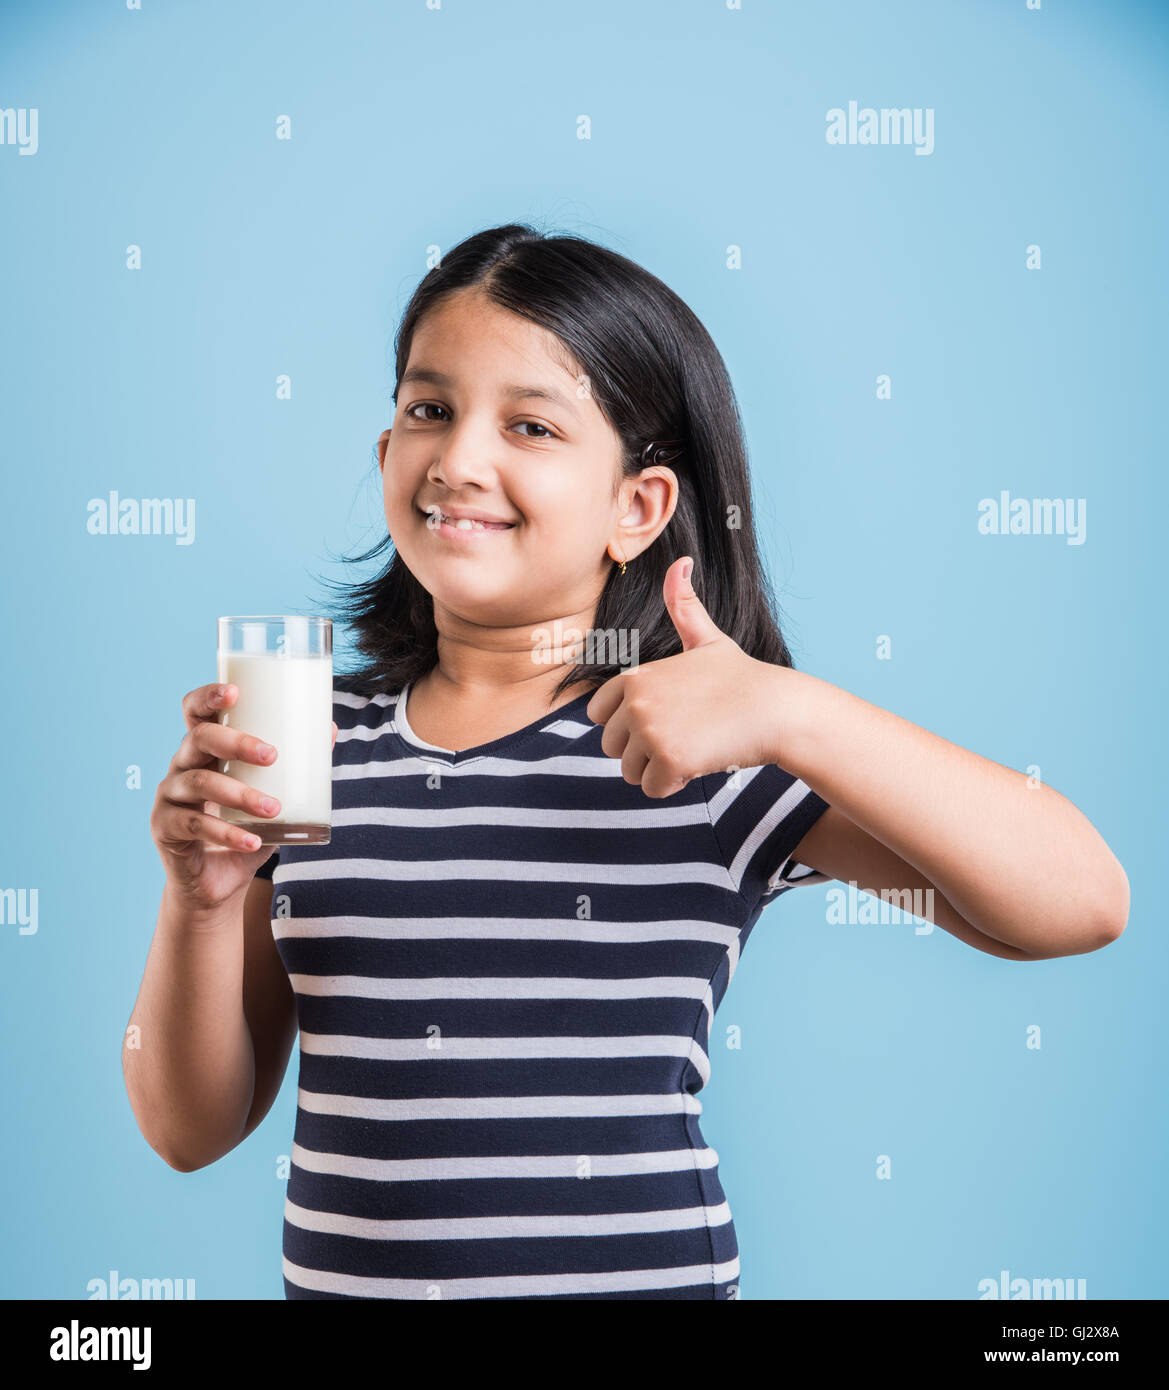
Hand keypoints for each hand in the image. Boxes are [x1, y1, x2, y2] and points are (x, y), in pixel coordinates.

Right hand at [151, 681, 337, 912]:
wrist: (216, 885)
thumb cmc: (244, 829)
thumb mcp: (272, 795)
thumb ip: (296, 766)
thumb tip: (330, 728)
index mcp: (205, 751)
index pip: (196, 713)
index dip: (208, 697)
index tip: (235, 691)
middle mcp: (181, 766)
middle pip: (199, 739)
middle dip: (236, 742)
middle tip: (272, 755)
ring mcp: (169, 797)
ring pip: (199, 782)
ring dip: (240, 794)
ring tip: (273, 808)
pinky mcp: (164, 828)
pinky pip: (195, 826)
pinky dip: (227, 834)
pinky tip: (253, 841)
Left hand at [585, 556, 782, 797]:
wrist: (775, 710)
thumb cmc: (742, 678)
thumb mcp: (707, 639)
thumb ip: (684, 606)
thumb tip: (681, 563)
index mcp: (635, 677)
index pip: (598, 716)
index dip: (631, 723)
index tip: (667, 715)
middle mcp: (635, 701)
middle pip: (612, 747)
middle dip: (643, 751)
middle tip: (684, 735)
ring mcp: (650, 730)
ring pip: (629, 772)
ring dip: (658, 769)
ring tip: (693, 747)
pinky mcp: (669, 758)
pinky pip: (652, 789)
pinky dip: (674, 785)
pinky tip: (700, 762)